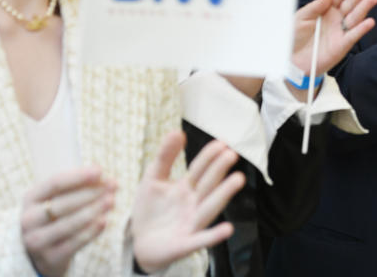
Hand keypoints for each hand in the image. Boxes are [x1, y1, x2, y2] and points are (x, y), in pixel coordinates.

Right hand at [21, 165, 115, 276]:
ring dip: (93, 211)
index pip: (54, 183)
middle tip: (113, 185)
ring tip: (112, 201)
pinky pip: (73, 243)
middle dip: (91, 193)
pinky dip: (90, 232)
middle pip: (63, 204)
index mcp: (31, 198)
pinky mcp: (49, 257)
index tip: (100, 170)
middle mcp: (29, 219)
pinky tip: (104, 221)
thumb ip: (77, 187)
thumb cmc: (55, 216)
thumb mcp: (57, 198)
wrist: (40, 251)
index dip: (78, 177)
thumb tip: (102, 176)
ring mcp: (36, 240)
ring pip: (68, 224)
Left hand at [132, 131, 244, 273]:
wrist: (139, 243)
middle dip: (218, 170)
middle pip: (208, 185)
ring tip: (238, 179)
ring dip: (223, 194)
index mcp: (187, 187)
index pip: (199, 169)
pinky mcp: (185, 244)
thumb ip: (165, 157)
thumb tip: (177, 131)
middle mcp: (193, 203)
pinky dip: (214, 236)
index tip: (222, 142)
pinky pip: (201, 240)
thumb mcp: (153, 179)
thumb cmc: (151, 209)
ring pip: (209, 208)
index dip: (209, 156)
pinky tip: (227, 229)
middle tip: (231, 154)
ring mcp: (192, 223)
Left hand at [291, 0, 376, 75]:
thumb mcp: (300, 17)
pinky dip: (361, 29)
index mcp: (326, 9)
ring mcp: (340, 31)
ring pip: (355, 17)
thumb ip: (315, 6)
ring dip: (365, 7)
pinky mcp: (342, 46)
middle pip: (351, 2)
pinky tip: (369, 22)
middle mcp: (336, 19)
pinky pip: (353, 36)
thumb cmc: (295, 37)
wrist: (292, 60)